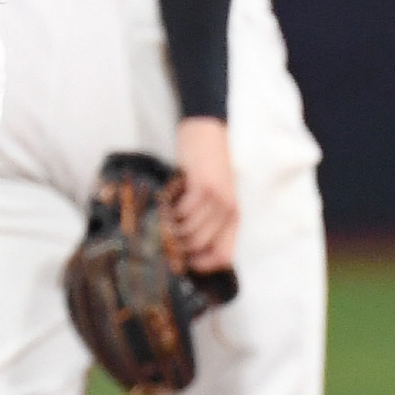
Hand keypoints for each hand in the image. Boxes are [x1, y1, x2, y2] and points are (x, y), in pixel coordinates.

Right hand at [173, 116, 238, 272]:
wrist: (207, 130)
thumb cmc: (208, 162)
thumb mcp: (215, 192)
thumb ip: (208, 216)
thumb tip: (188, 243)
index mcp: (234, 216)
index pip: (223, 255)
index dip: (203, 264)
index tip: (185, 262)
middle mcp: (229, 211)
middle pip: (202, 245)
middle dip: (181, 248)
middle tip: (164, 242)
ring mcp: (217, 199)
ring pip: (190, 230)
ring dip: (172, 230)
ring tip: (160, 223)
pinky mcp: (203, 186)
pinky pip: (183, 211)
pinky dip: (170, 212)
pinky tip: (163, 205)